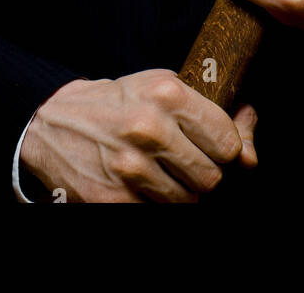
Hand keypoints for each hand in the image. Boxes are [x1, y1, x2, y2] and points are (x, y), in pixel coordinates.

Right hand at [19, 70, 257, 202]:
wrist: (52, 124)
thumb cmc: (118, 103)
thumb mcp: (162, 89)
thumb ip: (211, 115)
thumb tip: (251, 152)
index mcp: (167, 94)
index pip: (226, 141)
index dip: (225, 149)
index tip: (212, 146)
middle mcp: (150, 129)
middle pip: (211, 178)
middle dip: (203, 174)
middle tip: (184, 162)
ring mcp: (130, 167)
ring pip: (187, 203)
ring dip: (179, 193)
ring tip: (159, 171)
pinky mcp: (113, 199)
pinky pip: (156, 214)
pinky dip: (152, 204)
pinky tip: (139, 184)